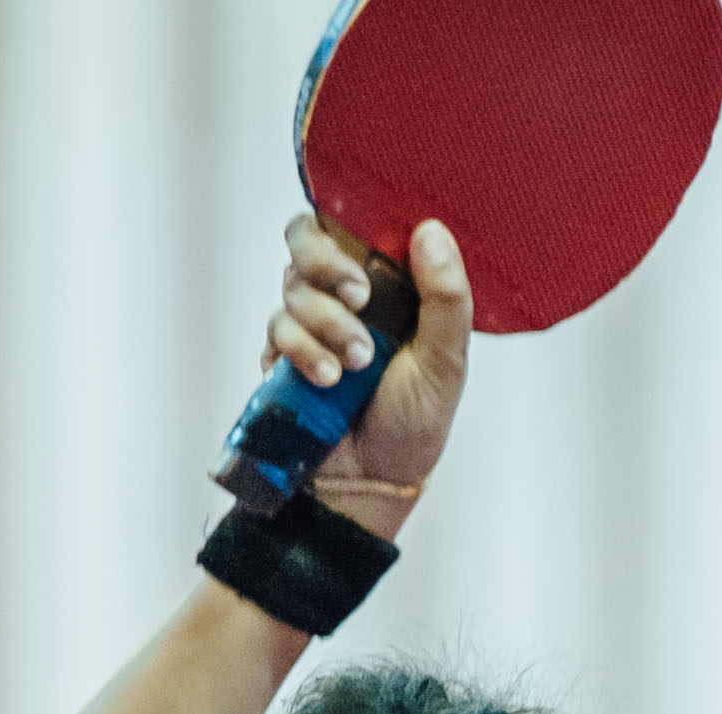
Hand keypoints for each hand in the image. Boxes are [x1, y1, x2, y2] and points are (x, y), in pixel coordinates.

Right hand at [260, 214, 472, 518]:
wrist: (370, 483)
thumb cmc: (415, 423)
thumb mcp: (446, 362)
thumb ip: (446, 297)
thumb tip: (432, 230)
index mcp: (389, 282)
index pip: (355, 222)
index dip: (351, 222)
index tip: (373, 252)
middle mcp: (345, 293)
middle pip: (308, 239)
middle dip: (328, 265)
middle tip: (360, 298)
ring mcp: (310, 322)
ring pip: (293, 288)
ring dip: (323, 324)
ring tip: (352, 369)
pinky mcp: (281, 354)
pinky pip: (275, 328)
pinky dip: (299, 351)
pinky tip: (325, 380)